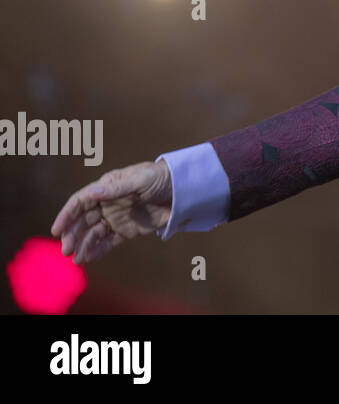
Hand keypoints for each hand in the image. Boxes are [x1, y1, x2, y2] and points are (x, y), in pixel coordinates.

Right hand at [50, 161, 172, 263]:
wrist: (183, 190)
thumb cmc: (160, 178)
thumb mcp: (140, 179)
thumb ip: (117, 188)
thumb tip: (92, 193)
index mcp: (107, 188)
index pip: (80, 202)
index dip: (66, 215)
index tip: (56, 230)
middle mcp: (107, 203)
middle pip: (83, 220)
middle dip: (72, 235)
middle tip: (66, 250)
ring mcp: (116, 217)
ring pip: (93, 233)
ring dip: (84, 245)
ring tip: (77, 259)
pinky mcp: (126, 230)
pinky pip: (108, 242)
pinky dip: (98, 250)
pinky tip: (89, 259)